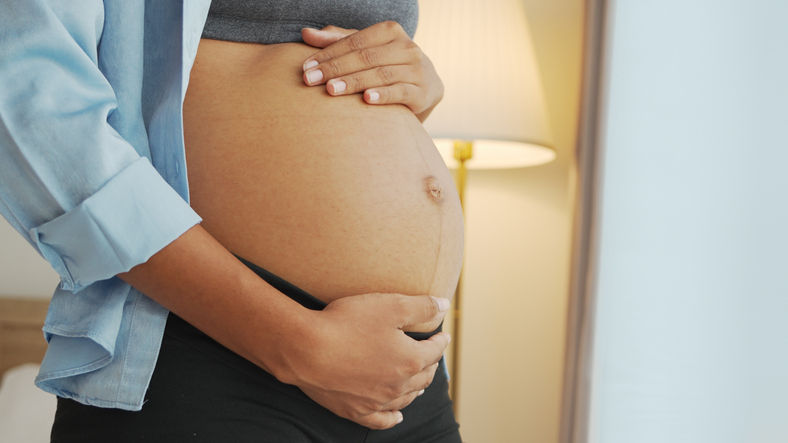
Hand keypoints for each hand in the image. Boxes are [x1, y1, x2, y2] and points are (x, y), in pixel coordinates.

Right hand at [275, 293, 450, 429]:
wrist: (306, 349)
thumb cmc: (347, 324)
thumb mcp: (390, 306)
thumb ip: (421, 307)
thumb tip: (444, 306)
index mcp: (410, 361)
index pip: (433, 352)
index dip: (439, 342)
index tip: (441, 335)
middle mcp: (397, 386)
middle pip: (423, 377)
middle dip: (430, 364)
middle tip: (430, 355)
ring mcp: (376, 401)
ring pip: (406, 398)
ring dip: (417, 388)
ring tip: (420, 380)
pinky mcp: (355, 410)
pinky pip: (381, 420)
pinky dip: (392, 417)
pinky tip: (397, 416)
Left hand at [300, 22, 443, 121]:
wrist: (426, 86)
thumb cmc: (388, 64)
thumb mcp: (365, 49)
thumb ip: (338, 41)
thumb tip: (305, 33)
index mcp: (390, 31)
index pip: (355, 41)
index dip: (329, 53)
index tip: (306, 67)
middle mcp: (407, 47)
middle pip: (365, 57)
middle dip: (335, 68)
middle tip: (311, 80)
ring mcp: (417, 69)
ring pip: (380, 74)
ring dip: (353, 82)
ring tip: (330, 90)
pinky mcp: (422, 92)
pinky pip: (400, 92)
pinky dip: (383, 95)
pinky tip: (366, 99)